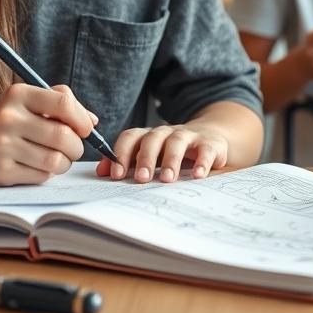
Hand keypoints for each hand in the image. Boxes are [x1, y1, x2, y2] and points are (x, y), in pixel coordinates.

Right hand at [0, 84, 96, 185]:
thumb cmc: (4, 121)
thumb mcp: (26, 101)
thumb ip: (60, 102)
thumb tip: (92, 122)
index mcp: (18, 95)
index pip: (63, 103)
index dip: (81, 119)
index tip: (84, 129)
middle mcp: (9, 119)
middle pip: (64, 137)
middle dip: (76, 147)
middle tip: (72, 148)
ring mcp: (3, 146)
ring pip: (56, 161)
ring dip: (64, 163)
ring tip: (56, 158)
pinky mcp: (1, 172)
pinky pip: (41, 177)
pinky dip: (46, 174)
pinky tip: (36, 166)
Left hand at [97, 122, 229, 182]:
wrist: (211, 137)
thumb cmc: (173, 152)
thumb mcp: (151, 155)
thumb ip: (127, 162)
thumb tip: (102, 173)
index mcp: (148, 136)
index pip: (130, 138)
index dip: (121, 154)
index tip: (116, 175)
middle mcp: (166, 133)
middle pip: (152, 139)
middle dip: (145, 158)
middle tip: (141, 178)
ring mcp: (189, 136)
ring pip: (177, 142)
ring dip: (171, 160)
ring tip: (167, 179)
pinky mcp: (210, 144)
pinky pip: (206, 150)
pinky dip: (202, 162)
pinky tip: (198, 176)